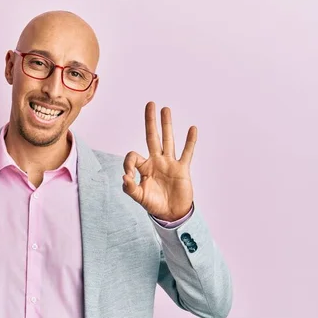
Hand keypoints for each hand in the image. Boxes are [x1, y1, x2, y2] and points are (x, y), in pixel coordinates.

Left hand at [122, 101, 195, 221]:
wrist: (172, 213)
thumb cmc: (154, 204)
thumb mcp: (139, 197)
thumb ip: (130, 188)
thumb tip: (124, 177)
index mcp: (144, 168)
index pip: (134, 155)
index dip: (129, 162)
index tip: (129, 175)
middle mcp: (156, 161)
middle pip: (152, 137)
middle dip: (150, 122)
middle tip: (150, 104)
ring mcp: (170, 163)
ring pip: (168, 140)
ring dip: (167, 125)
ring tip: (165, 109)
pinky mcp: (182, 169)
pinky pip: (187, 152)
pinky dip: (190, 141)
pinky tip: (192, 129)